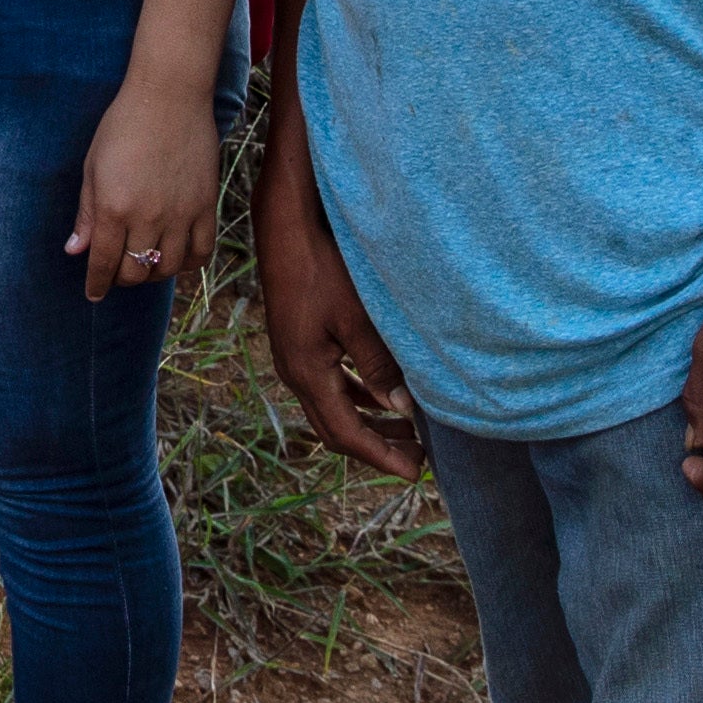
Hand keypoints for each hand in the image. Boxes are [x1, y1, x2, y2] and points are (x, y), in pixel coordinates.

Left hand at [68, 82, 220, 299]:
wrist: (169, 96)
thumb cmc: (123, 125)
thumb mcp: (93, 167)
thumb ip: (86, 214)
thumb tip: (75, 251)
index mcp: (114, 208)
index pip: (104, 263)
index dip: (97, 284)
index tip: (93, 294)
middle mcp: (148, 217)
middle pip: (135, 271)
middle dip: (121, 279)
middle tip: (116, 271)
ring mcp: (181, 214)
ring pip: (168, 269)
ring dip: (152, 275)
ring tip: (143, 265)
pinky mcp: (207, 206)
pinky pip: (201, 252)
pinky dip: (187, 263)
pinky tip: (175, 257)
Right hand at [256, 149, 428, 480]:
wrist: (284, 227)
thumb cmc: (321, 268)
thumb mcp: (357, 319)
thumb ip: (378, 367)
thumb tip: (402, 410)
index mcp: (306, 373)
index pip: (345, 434)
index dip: (380, 457)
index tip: (414, 474)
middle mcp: (294, 373)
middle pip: (335, 430)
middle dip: (377, 448)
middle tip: (418, 458)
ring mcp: (293, 358)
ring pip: (332, 408)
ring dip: (368, 424)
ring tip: (406, 431)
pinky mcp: (298, 342)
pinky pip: (328, 385)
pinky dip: (356, 398)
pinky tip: (379, 395)